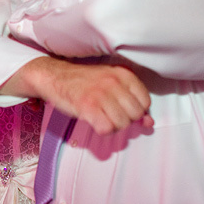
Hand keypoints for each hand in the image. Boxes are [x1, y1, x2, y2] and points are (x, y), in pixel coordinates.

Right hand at [2, 57, 152, 134]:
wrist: (54, 77)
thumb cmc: (84, 82)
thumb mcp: (111, 85)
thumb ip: (132, 102)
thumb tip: (149, 123)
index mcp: (123, 74)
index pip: (145, 102)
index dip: (135, 111)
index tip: (122, 108)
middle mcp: (113, 82)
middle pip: (134, 115)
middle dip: (124, 119)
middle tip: (109, 113)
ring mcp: (100, 94)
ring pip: (122, 124)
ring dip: (112, 125)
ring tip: (100, 116)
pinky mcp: (87, 106)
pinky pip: (106, 129)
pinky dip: (101, 129)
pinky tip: (94, 121)